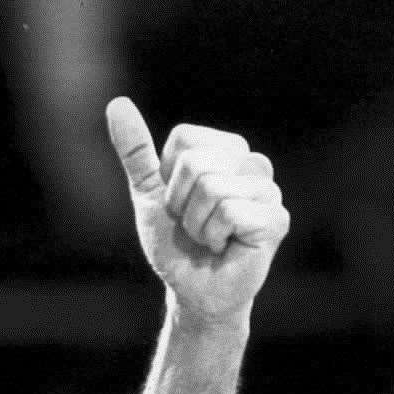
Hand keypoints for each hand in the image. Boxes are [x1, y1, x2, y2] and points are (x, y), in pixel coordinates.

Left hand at [107, 97, 289, 324]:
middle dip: (181, 203)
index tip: (178, 202)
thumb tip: (117, 104)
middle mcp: (252, 163)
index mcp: (225, 150)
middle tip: (193, 225)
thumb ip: (136, 151)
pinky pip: (231, 212)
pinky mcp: (275, 219)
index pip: (184, 137)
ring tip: (209, 237)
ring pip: (213, 188)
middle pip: (197, 162)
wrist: (191, 289)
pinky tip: (225, 246)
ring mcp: (268, 190)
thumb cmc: (176, 243)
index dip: (168, 177)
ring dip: (197, 224)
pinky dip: (215, 235)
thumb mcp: (148, 193)